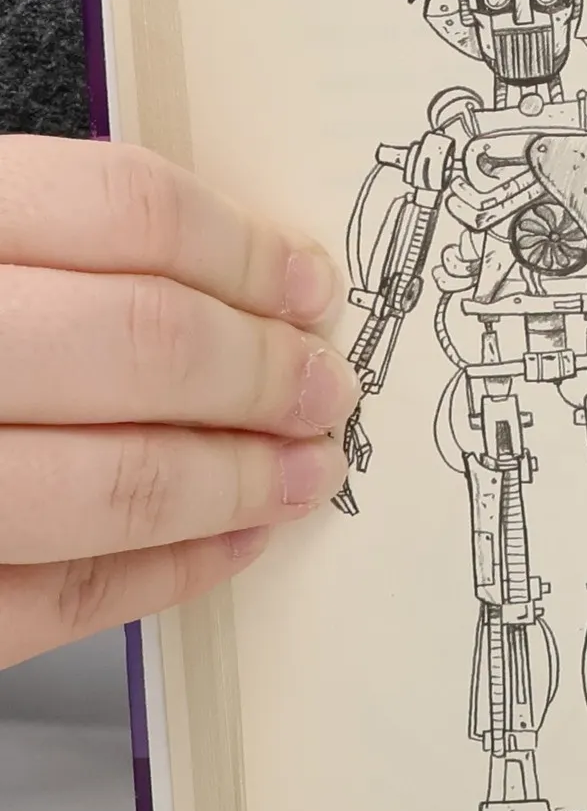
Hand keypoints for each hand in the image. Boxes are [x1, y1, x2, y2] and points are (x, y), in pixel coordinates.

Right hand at [0, 137, 353, 669]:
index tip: (307, 285)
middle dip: (264, 373)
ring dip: (239, 481)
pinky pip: (62, 599)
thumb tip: (230, 278)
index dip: (244, 252)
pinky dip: (171, 573)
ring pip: (111, 485)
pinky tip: (231, 544)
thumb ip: (36, 245)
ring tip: (301, 469)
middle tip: (324, 386)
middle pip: (140, 344)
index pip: (121, 211)